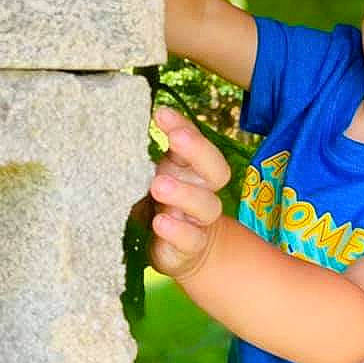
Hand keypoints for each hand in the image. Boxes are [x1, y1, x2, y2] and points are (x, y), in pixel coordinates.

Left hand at [149, 106, 231, 279]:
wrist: (179, 249)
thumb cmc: (165, 202)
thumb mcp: (161, 173)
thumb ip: (158, 153)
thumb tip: (147, 117)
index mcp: (194, 169)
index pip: (197, 143)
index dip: (185, 127)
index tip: (161, 113)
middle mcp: (203, 191)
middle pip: (216, 170)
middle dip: (198, 150)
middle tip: (176, 138)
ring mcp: (199, 221)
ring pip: (206, 205)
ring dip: (184, 193)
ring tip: (159, 185)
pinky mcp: (189, 247)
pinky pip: (190, 239)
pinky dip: (176, 230)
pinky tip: (160, 222)